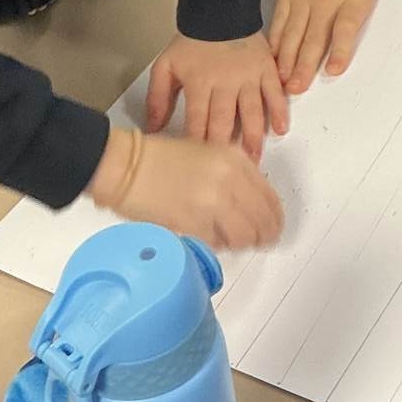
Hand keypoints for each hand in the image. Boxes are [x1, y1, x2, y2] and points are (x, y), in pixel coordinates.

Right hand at [91, 128, 283, 249]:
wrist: (127, 167)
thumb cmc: (161, 160)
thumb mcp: (208, 155)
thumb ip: (235, 176)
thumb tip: (252, 205)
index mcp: (235, 160)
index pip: (270, 197)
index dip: (274, 218)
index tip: (273, 227)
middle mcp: (230, 179)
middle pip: (263, 220)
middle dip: (265, 236)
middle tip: (260, 243)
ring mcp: (214, 203)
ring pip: (245, 237)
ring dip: (242, 244)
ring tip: (233, 242)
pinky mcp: (195, 224)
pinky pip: (218, 244)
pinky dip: (218, 246)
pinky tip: (211, 239)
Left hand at [146, 31, 287, 160]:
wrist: (219, 9)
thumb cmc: (192, 41)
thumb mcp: (165, 65)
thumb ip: (158, 98)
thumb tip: (153, 129)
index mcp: (199, 83)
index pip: (198, 120)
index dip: (198, 144)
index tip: (199, 167)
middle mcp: (225, 83)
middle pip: (225, 121)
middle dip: (226, 149)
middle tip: (229, 173)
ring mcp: (248, 77)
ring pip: (252, 112)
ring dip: (254, 138)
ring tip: (255, 161)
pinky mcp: (266, 69)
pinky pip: (275, 93)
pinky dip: (279, 111)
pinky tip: (280, 129)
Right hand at [270, 0, 401, 91]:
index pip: (344, 27)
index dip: (338, 49)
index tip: (333, 69)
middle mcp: (327, 0)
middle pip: (314, 37)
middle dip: (305, 65)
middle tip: (298, 89)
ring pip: (293, 33)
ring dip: (287, 59)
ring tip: (283, 81)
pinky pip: (279, 20)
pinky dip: (274, 40)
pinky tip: (270, 58)